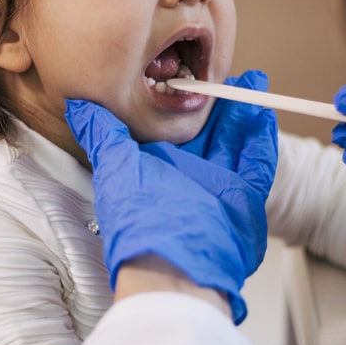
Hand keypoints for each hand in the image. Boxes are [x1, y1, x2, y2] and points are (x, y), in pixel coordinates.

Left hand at [66, 93, 277, 324]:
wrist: (171, 270)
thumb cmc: (139, 225)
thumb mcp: (115, 170)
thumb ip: (102, 135)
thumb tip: (80, 107)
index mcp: (159, 169)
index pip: (174, 128)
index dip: (183, 102)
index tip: (189, 75)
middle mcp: (189, 176)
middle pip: (210, 130)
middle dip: (221, 102)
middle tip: (230, 74)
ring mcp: (219, 187)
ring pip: (235, 141)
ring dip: (245, 112)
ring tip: (253, 82)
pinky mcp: (243, 199)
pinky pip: (257, 164)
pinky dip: (262, 140)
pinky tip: (265, 116)